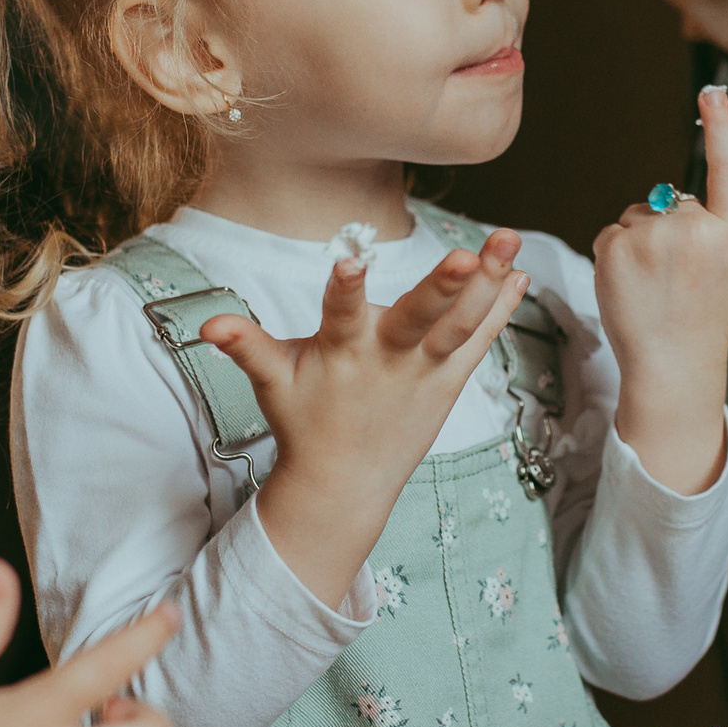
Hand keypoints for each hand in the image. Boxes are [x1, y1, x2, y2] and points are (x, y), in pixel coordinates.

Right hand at [202, 235, 528, 605]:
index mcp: (342, 353)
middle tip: (468, 255)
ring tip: (508, 241)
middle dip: (443, 287)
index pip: (340, 314)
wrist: (345, 485)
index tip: (350, 260)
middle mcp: (388, 360)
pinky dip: (501, 310)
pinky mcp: (449, 383)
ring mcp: (425, 372)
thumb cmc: (306, 420)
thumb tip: (206, 324)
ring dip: (488, 284)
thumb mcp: (273, 383)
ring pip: (460, 326)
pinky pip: (479, 342)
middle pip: (419, 320)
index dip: (344, 289)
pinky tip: (520, 272)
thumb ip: (247, 347)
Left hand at [592, 86, 727, 491]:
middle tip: (675, 276)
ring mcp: (654, 237)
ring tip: (654, 283)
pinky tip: (631, 284)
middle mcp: (695, 230)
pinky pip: (613, 231)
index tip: (713, 92)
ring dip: (642, 240)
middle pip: (673, 201)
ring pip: (641, 215)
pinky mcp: (617, 246)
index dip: (721, 127)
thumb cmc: (714, 329)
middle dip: (671, 228)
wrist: (670, 366)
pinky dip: (616, 253)